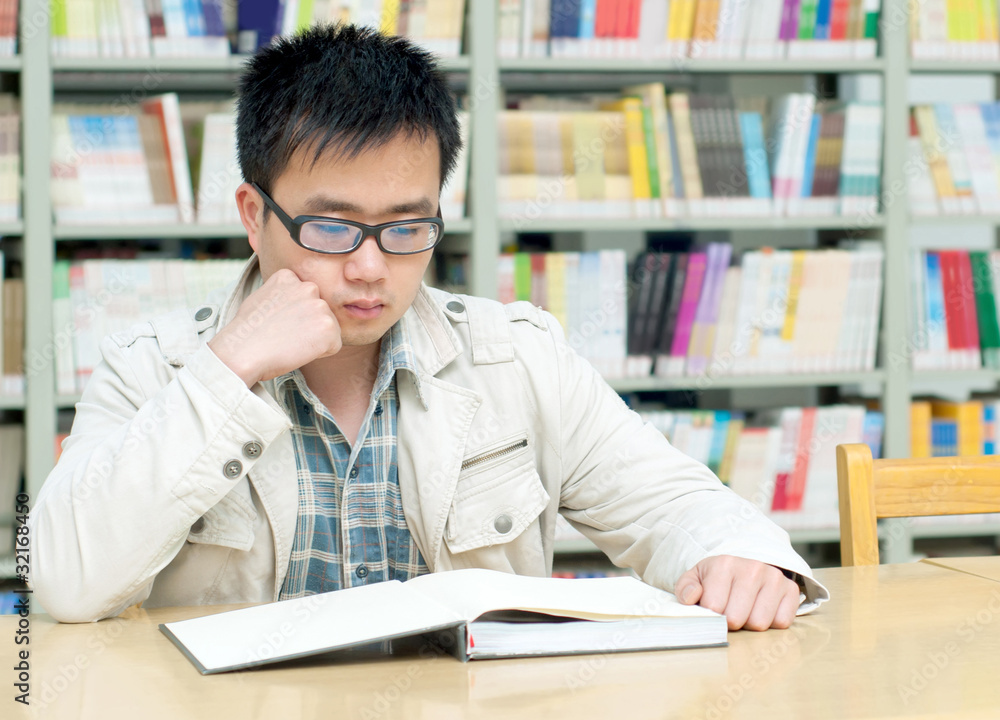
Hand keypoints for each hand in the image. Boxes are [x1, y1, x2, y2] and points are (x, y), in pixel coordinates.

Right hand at [208, 268, 342, 386]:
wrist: (243, 351)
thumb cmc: (246, 332)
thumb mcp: (261, 298)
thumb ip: (282, 295)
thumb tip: (291, 302)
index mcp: (289, 277)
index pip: (305, 298)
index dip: (293, 316)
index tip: (277, 323)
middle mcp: (308, 286)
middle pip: (319, 312)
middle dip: (308, 326)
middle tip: (284, 336)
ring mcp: (320, 305)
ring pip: (328, 328)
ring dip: (315, 339)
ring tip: (290, 343)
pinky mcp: (329, 326)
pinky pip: (334, 345)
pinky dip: (321, 353)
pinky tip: (299, 350)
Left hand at [674, 555, 800, 631]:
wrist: (744, 566)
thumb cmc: (717, 578)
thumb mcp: (695, 578)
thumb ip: (686, 588)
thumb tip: (692, 598)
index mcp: (724, 564)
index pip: (714, 608)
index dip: (711, 615)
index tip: (712, 607)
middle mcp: (752, 568)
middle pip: (736, 618)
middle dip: (730, 621)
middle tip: (728, 610)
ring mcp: (774, 578)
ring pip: (759, 623)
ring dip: (750, 623)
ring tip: (745, 609)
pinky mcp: (791, 589)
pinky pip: (781, 622)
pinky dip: (771, 622)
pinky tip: (762, 609)